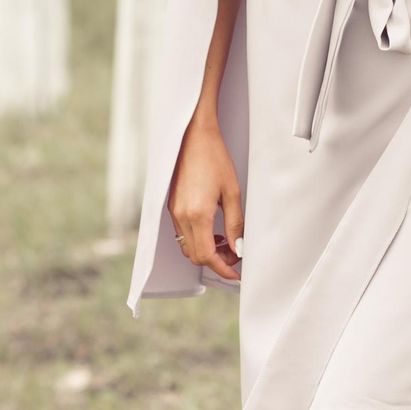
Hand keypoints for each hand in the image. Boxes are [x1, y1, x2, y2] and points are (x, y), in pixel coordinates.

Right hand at [169, 120, 243, 281]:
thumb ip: (235, 224)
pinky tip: (213, 229)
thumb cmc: (214, 158)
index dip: (223, 269)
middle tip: (236, 254)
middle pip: (195, 256)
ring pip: (187, 247)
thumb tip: (238, 248)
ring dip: (206, 251)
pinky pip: (182, 234)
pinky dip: (197, 240)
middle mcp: (181, 216)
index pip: (207, 256)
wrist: (193, 136)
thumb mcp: (232, 192)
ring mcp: (173, 212)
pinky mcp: (172, 206)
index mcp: (197, 214)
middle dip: (216, 262)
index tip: (237, 274)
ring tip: (226, 241)